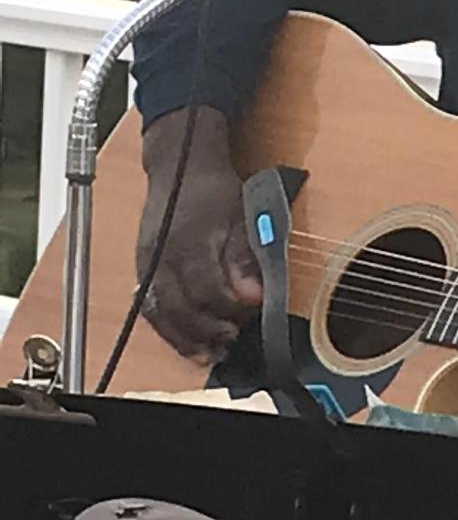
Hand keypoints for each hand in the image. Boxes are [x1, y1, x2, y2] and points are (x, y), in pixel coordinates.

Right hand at [136, 106, 262, 363]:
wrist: (179, 166)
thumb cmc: (214, 189)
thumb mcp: (242, 216)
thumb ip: (246, 259)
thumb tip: (253, 296)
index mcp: (189, 242)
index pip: (206, 289)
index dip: (229, 306)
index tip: (253, 309)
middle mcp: (161, 256)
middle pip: (179, 308)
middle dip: (207, 330)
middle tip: (232, 338)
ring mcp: (147, 263)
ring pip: (159, 314)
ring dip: (184, 339)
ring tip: (210, 353)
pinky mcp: (142, 268)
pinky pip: (149, 307)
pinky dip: (167, 329)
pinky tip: (187, 341)